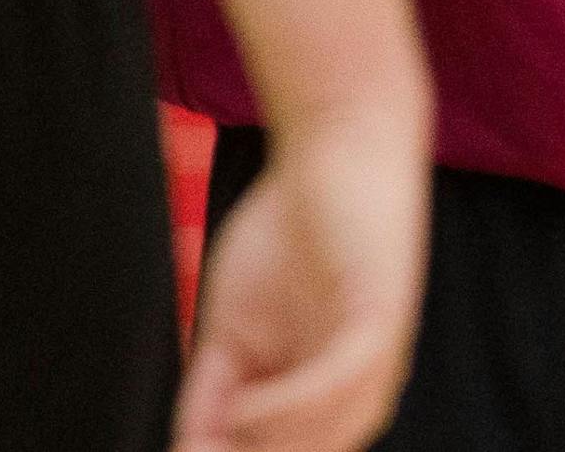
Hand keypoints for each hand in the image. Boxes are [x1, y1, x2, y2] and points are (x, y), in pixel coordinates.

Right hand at [172, 104, 429, 451]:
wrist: (340, 143)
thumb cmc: (289, 229)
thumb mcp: (233, 326)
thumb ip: (211, 389)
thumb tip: (186, 450)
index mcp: (327, 396)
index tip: (182, 451)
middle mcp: (359, 387)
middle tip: (189, 449)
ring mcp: (376, 354)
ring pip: (324, 436)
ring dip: (263, 448)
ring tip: (206, 442)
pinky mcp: (382, 314)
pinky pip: (340, 379)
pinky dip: (290, 405)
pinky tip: (241, 409)